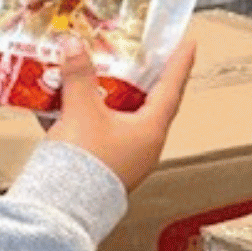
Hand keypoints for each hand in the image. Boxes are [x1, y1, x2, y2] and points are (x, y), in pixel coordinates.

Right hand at [44, 36, 195, 191]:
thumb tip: (74, 45)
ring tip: (92, 75)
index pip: (171, 88)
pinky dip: (85, 115)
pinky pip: (99, 132)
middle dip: (137, 76)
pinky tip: (65, 105)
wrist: (63, 207)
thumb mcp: (81, 109)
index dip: (179, 63)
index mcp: (150, 130)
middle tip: (136, 53)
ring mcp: (125, 158)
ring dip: (105, 96)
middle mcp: (143, 146)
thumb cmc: (84, 162)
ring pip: (119, 117)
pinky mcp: (103, 167)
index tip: (188, 43)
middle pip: (145, 101)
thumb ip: (78, 74)